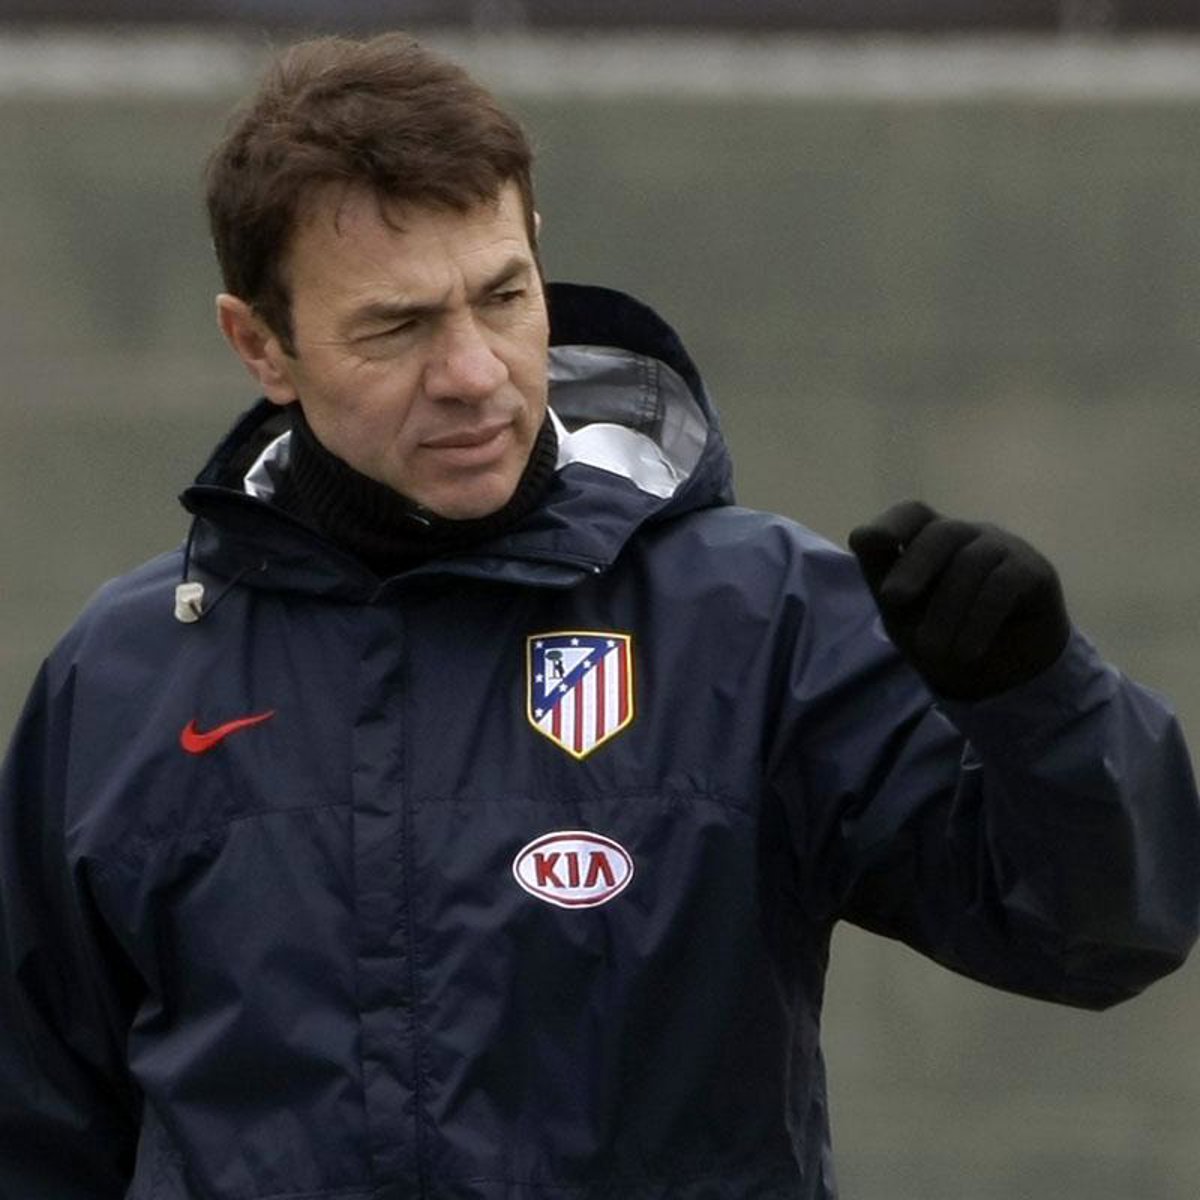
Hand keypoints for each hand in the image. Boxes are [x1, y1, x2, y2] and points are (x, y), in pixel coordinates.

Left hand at [848, 501, 1069, 699]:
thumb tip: (861, 535)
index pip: (914, 514)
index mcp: (932, 539)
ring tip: (933, 650)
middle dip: (914, 565)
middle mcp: (969, 535)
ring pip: (971, 563)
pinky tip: (966, 651)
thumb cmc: (943, 633)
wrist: (997, 674)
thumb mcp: (902, 611)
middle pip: (942, 532)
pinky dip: (979, 620)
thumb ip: (883, 574)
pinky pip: (1004, 585)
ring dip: (947, 610)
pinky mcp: (1034, 571)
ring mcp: (1004, 549)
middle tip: (893, 600)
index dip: (892, 522)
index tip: (867, 542)